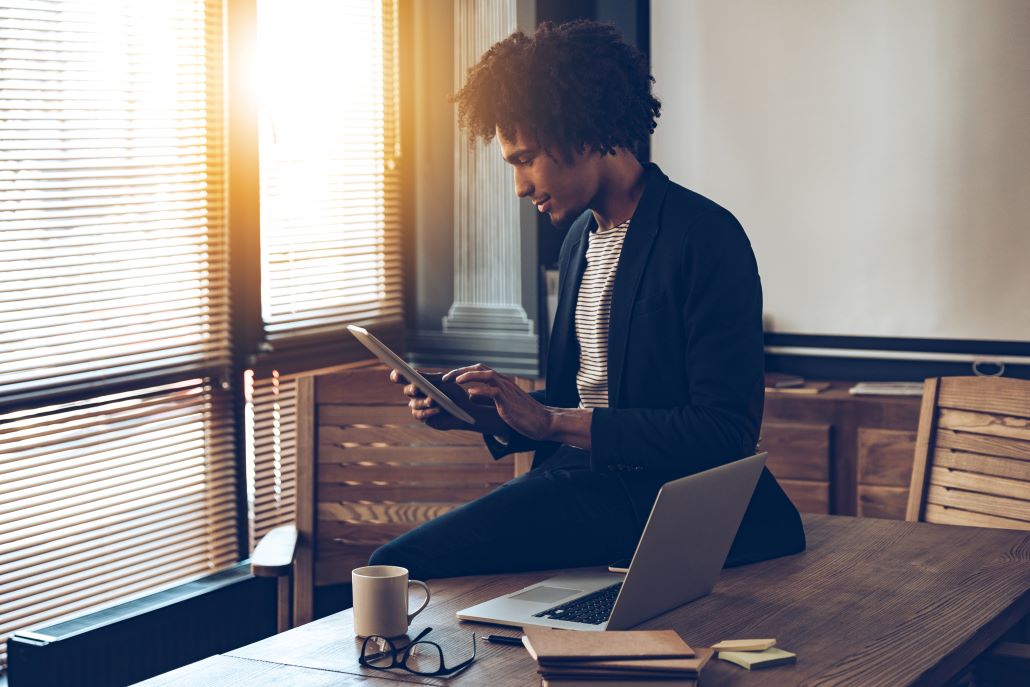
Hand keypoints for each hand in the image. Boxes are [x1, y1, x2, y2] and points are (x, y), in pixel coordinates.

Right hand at [389, 369, 510, 434]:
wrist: (465, 410)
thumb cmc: (455, 393)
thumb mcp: (444, 383)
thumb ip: (429, 378)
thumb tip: (414, 373)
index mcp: (420, 382)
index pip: (403, 378)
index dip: (397, 376)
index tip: (397, 373)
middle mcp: (417, 394)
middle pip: (407, 390)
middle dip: (412, 389)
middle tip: (417, 388)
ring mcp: (419, 406)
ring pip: (413, 404)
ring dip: (423, 402)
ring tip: (433, 400)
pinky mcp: (423, 417)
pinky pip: (420, 414)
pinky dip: (428, 412)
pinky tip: (437, 409)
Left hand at [443, 364, 553, 440]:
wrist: (544, 422)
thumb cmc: (523, 415)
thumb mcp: (502, 404)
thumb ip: (487, 397)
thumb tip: (470, 395)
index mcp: (501, 383)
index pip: (479, 370)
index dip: (463, 371)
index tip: (449, 377)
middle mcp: (503, 382)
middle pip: (479, 368)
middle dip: (460, 370)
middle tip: (444, 378)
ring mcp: (507, 390)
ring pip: (486, 375)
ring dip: (468, 375)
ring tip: (454, 380)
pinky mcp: (509, 401)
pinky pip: (493, 391)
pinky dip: (480, 389)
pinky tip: (469, 392)